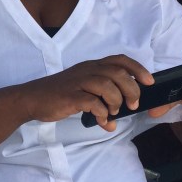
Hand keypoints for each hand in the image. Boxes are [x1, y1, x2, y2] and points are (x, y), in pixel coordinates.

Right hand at [19, 54, 153, 130]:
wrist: (31, 99)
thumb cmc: (58, 94)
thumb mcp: (81, 86)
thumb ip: (100, 94)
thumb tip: (119, 112)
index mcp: (91, 66)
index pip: (119, 60)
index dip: (137, 69)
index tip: (149, 82)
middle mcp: (86, 70)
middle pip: (118, 73)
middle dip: (131, 90)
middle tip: (133, 105)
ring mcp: (78, 82)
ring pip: (107, 85)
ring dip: (116, 101)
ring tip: (114, 113)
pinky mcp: (70, 96)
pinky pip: (93, 102)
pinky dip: (102, 113)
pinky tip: (102, 121)